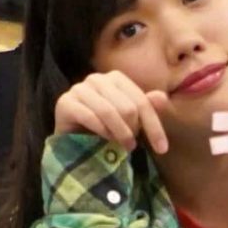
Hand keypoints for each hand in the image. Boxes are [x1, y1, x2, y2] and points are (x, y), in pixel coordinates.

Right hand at [53, 70, 172, 154]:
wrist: (73, 139)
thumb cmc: (106, 128)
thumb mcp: (131, 120)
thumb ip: (146, 108)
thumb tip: (162, 97)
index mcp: (115, 78)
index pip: (141, 102)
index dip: (154, 126)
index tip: (162, 149)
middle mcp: (96, 79)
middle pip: (127, 107)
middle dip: (133, 130)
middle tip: (131, 145)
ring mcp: (79, 89)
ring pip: (109, 112)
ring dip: (119, 133)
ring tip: (123, 147)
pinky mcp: (65, 102)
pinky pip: (89, 117)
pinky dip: (101, 132)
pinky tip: (106, 141)